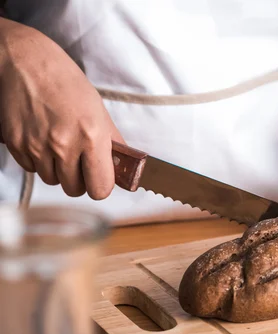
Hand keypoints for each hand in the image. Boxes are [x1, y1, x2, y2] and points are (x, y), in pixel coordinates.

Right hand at [0, 18, 123, 198]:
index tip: (100, 178)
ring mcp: (37, 146)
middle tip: (80, 161)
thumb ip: (113, 143)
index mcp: (91, 136)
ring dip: (58, 170)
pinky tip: (42, 140)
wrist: (27, 62)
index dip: (101, 186)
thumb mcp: (99, 110)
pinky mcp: (16, 144)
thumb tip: (124, 167)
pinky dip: (38, 161)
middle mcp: (64, 145)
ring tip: (60, 146)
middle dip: (80, 179)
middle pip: (75, 189)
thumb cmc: (66, 83)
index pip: (100, 188)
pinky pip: (31, 169)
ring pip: (52, 180)